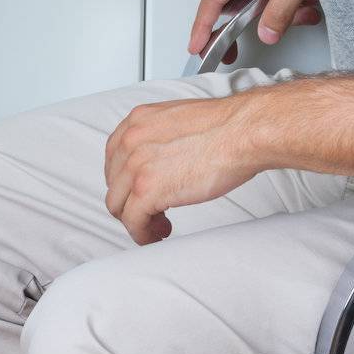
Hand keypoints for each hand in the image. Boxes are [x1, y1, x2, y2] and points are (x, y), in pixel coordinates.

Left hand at [105, 95, 259, 244]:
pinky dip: (142, 233)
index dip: (124, 179)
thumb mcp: (177, 120)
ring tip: (157, 225)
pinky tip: (158, 233)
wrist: (240, 133)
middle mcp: (132, 140)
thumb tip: (161, 157)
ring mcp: (136, 165)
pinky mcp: (147, 189)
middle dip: (130, 201)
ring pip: (118, 205)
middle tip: (150, 211)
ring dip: (136, 220)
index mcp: (138, 121)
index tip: (136, 191)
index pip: (114, 156)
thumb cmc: (223, 127)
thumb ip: (159, 136)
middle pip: (114, 182)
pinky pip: (133, 221)